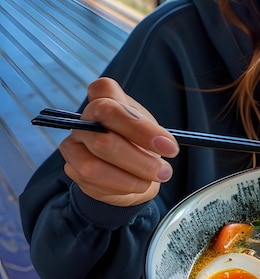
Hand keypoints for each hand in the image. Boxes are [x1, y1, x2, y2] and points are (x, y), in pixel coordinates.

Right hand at [58, 77, 179, 206]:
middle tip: (164, 171)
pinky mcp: (72, 167)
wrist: (132, 169)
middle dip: (140, 160)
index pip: (104, 92)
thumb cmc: (141, 142)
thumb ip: (153, 133)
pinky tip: (137, 184)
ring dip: (130, 178)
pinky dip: (121, 186)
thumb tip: (163, 143)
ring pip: (93, 166)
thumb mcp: (153, 131)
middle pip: (104, 139)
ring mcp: (74, 143)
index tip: (168, 146)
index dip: (137, 124)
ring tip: (152, 179)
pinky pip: (93, 182)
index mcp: (106, 98)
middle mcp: (85, 118)